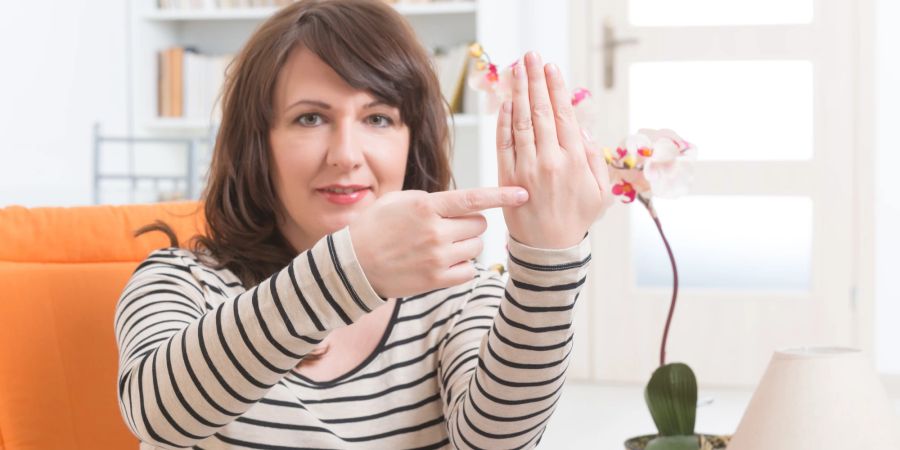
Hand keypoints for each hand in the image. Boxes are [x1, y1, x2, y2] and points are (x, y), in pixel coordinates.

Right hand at [349, 187, 528, 297]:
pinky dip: (462, 266)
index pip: (473, 199)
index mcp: (427, 207)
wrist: (353, 264)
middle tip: (452, 226)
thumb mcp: (399, 200)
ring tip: (444, 245)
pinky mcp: (436, 280)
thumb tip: (463, 202)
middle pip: (480, 225)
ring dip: (467, 244)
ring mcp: (437, 258)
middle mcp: (435, 232)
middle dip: (471, 223)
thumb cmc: (374, 228)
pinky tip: (445, 262)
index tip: (523, 194)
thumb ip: (432, 200)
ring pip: (476, 247)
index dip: (502, 196)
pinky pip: (468, 271)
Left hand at [497, 52, 611, 248]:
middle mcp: (550, 160)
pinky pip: (504, 144)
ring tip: (516, 71)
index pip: (563, 114)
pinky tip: (505, 103)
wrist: (549, 250)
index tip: (551, 67)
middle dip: (534, 80)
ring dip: (517, 93)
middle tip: (530, 56)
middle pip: (540, 111)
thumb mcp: (599, 192)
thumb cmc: (576, 218)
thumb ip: (595, 160)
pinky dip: (503, 122)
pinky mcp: (508, 177)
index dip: (555, 88)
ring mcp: (526, 168)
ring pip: (520, 122)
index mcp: (575, 160)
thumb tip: (584, 131)